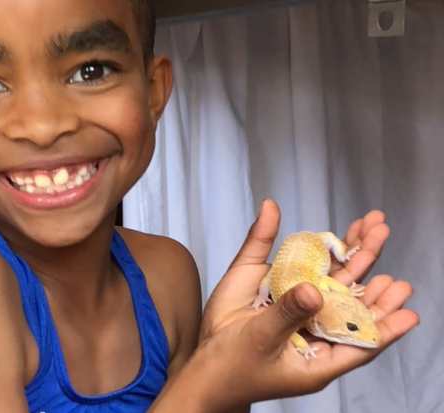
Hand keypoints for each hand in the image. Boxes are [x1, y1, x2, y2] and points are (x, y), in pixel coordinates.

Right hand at [197, 199, 418, 409]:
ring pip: (328, 277)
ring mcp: (293, 303)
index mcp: (319, 353)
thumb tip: (314, 288)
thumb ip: (287, 313)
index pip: (361, 338)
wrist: (202, 363)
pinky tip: (322, 230)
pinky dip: (305, 244)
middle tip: (382, 236)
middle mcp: (312, 325)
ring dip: (349, 252)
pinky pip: (290, 260)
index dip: (385, 324)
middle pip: (349, 297)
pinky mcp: (273, 286)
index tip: (408, 307)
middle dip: (369, 267)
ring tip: (371, 229)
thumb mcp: (263, 342)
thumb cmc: (234, 367)